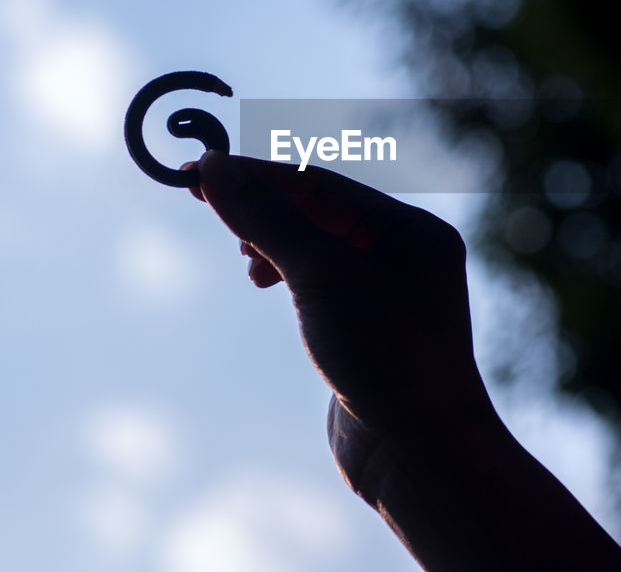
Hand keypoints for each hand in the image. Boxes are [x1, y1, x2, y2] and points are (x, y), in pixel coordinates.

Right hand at [189, 151, 495, 492]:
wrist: (420, 453)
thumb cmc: (384, 354)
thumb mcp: (321, 274)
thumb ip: (267, 218)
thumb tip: (215, 168)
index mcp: (413, 231)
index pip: (322, 184)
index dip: (258, 175)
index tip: (199, 169)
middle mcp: (408, 257)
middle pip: (321, 210)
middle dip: (263, 206)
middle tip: (206, 203)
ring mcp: (389, 296)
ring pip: (317, 246)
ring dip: (272, 239)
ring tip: (242, 256)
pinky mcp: (368, 332)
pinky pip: (320, 283)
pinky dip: (285, 272)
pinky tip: (261, 280)